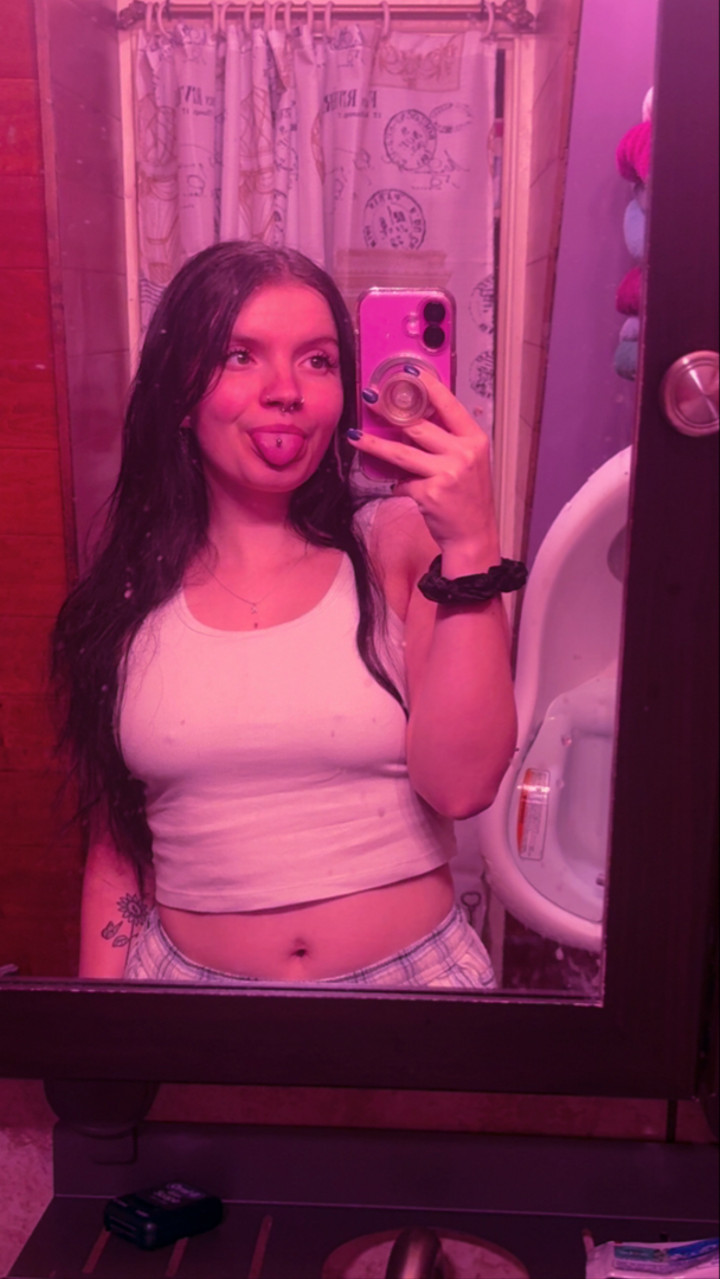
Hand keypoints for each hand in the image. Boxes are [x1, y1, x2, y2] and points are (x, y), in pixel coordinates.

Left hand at [349, 369, 501, 571]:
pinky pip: (402, 482)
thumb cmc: (467, 498)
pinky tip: (403, 489)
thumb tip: (411, 420)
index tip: (409, 373)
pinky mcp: (429, 493)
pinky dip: (398, 485)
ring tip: (355, 436)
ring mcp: (446, 474)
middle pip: (418, 425)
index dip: (428, 386)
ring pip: (401, 452)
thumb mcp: (468, 462)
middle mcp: (463, 454)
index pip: (449, 405)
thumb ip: (447, 440)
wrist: (473, 535)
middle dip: (389, 411)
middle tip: (370, 398)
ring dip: (374, 444)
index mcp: (474, 440)